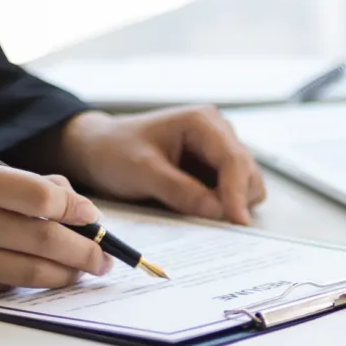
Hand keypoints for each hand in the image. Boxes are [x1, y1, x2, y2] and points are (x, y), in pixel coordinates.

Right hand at [0, 163, 114, 298]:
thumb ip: (22, 185)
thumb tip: (75, 205)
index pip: (41, 197)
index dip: (76, 209)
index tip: (93, 218)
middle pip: (42, 240)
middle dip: (85, 251)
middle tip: (104, 258)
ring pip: (28, 272)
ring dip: (66, 275)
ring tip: (84, 272)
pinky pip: (2, 287)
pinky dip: (27, 283)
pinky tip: (42, 277)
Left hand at [47, 108, 267, 224]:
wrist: (96, 149)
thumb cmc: (114, 151)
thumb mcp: (142, 171)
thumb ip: (180, 190)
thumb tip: (218, 211)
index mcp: (203, 122)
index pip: (234, 159)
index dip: (238, 193)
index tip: (238, 223)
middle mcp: (218, 133)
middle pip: (249, 174)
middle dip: (236, 200)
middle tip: (209, 223)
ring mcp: (217, 152)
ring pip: (246, 185)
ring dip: (230, 204)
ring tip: (194, 211)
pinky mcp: (212, 170)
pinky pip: (231, 193)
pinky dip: (222, 206)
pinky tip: (197, 210)